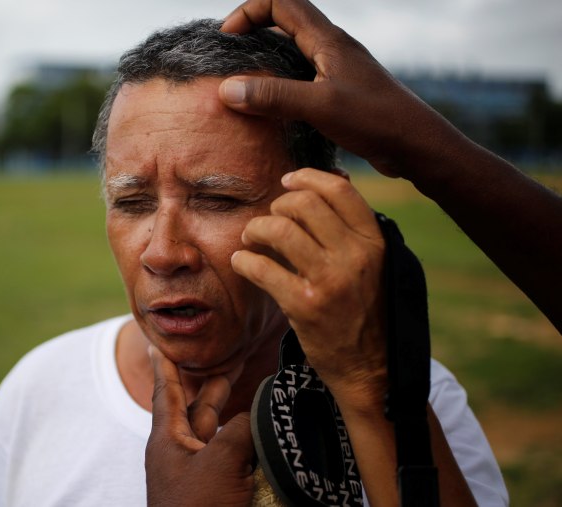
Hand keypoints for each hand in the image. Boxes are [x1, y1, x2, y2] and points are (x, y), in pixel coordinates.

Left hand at [145, 346, 254, 506]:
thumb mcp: (219, 461)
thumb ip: (242, 429)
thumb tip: (261, 412)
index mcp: (168, 440)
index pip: (167, 392)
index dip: (166, 365)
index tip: (157, 342)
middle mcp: (181, 453)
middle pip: (198, 408)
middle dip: (213, 384)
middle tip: (228, 359)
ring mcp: (199, 474)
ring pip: (217, 432)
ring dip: (233, 411)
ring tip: (249, 387)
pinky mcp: (218, 492)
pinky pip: (232, 458)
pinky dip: (245, 442)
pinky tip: (261, 433)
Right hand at [219, 0, 463, 178]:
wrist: (416, 143)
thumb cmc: (374, 119)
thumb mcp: (319, 106)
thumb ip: (273, 96)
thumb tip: (226, 89)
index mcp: (327, 40)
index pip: (281, 2)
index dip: (249, 11)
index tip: (228, 38)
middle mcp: (332, 47)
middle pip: (285, 21)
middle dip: (253, 31)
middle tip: (229, 58)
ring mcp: (337, 69)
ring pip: (294, 50)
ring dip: (266, 58)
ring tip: (243, 84)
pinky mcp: (341, 91)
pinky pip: (303, 75)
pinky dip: (281, 82)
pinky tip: (272, 107)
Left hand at [231, 168, 386, 410]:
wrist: (371, 369)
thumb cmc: (366, 314)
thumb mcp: (376, 267)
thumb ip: (353, 233)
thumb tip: (322, 190)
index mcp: (374, 242)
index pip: (340, 191)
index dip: (308, 178)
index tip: (288, 181)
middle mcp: (355, 256)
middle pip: (304, 204)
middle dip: (277, 206)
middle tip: (268, 221)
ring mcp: (330, 280)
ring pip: (280, 229)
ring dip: (256, 229)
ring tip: (251, 240)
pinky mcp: (304, 305)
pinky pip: (262, 267)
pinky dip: (244, 260)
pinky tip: (242, 263)